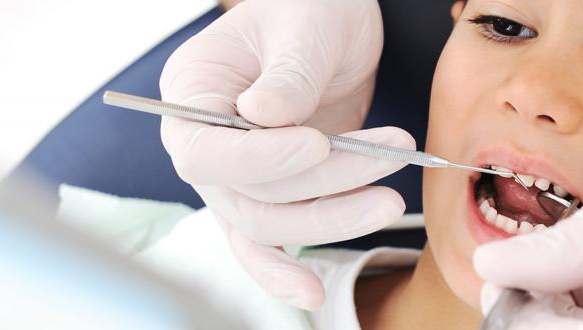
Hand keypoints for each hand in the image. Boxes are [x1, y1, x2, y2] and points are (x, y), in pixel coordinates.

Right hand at [159, 0, 412, 309]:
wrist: (336, 19)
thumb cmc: (310, 8)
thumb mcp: (304, 25)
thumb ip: (287, 74)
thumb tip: (264, 119)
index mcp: (191, 93)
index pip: (204, 152)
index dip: (260, 160)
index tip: (317, 144)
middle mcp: (205, 143)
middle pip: (247, 196)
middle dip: (322, 186)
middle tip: (387, 157)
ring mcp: (240, 174)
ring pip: (271, 224)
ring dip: (334, 218)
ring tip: (391, 194)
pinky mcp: (277, 192)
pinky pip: (272, 240)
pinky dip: (289, 269)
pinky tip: (312, 293)